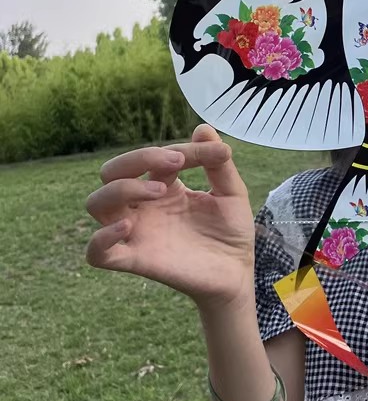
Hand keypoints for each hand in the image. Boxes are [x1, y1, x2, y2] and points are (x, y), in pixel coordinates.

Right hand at [85, 125, 254, 310]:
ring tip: (159, 191)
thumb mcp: (231, 192)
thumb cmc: (231, 232)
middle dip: (136, 158)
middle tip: (175, 163)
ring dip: (121, 188)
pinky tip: (129, 226)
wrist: (237, 272)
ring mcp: (137, 232)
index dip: (182, 149)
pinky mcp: (136, 260)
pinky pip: (96, 253)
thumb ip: (218, 163)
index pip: (154, 157)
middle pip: (111, 172)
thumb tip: (202, 128)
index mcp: (164, 186)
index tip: (216, 154)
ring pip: (97, 203)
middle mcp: (144, 206)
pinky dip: (101, 238)